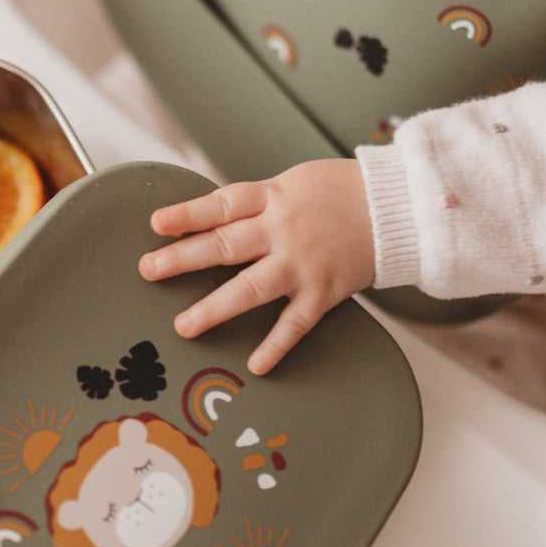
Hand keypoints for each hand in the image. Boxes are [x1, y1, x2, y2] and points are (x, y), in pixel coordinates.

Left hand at [138, 161, 374, 374]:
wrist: (396, 207)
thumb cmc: (340, 192)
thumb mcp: (292, 182)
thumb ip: (254, 203)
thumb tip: (209, 219)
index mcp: (273, 198)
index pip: (222, 205)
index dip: (188, 214)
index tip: (156, 224)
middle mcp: (284, 231)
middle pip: (225, 246)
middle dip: (183, 260)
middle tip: (149, 271)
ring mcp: (303, 264)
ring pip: (252, 288)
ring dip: (215, 308)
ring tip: (184, 325)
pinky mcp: (324, 291)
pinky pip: (295, 322)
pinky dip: (277, 345)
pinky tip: (255, 364)